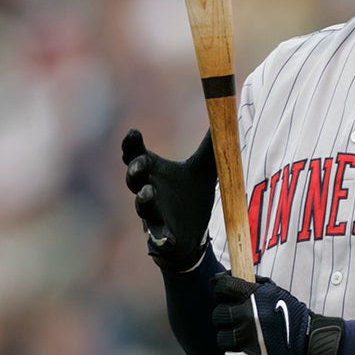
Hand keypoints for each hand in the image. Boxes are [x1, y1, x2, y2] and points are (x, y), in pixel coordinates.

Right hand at [121, 128, 216, 270]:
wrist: (193, 232)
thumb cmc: (192, 196)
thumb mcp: (205, 169)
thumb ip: (210, 145)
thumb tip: (223, 115)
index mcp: (154, 171)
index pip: (135, 154)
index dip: (131, 144)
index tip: (134, 132)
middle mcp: (148, 190)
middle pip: (134, 178)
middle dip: (135, 170)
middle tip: (141, 163)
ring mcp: (153, 214)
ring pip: (142, 206)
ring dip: (143, 199)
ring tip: (149, 191)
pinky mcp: (163, 235)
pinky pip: (158, 237)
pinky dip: (160, 237)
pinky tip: (164, 238)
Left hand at [211, 273, 309, 354]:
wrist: (310, 345)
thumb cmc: (292, 318)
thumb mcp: (275, 293)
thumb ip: (250, 285)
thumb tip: (219, 279)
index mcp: (255, 297)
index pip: (222, 288)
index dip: (222, 293)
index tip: (229, 298)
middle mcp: (248, 317)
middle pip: (218, 314)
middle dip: (227, 317)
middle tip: (240, 321)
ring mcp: (247, 340)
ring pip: (222, 338)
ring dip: (231, 337)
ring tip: (247, 338)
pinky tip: (250, 352)